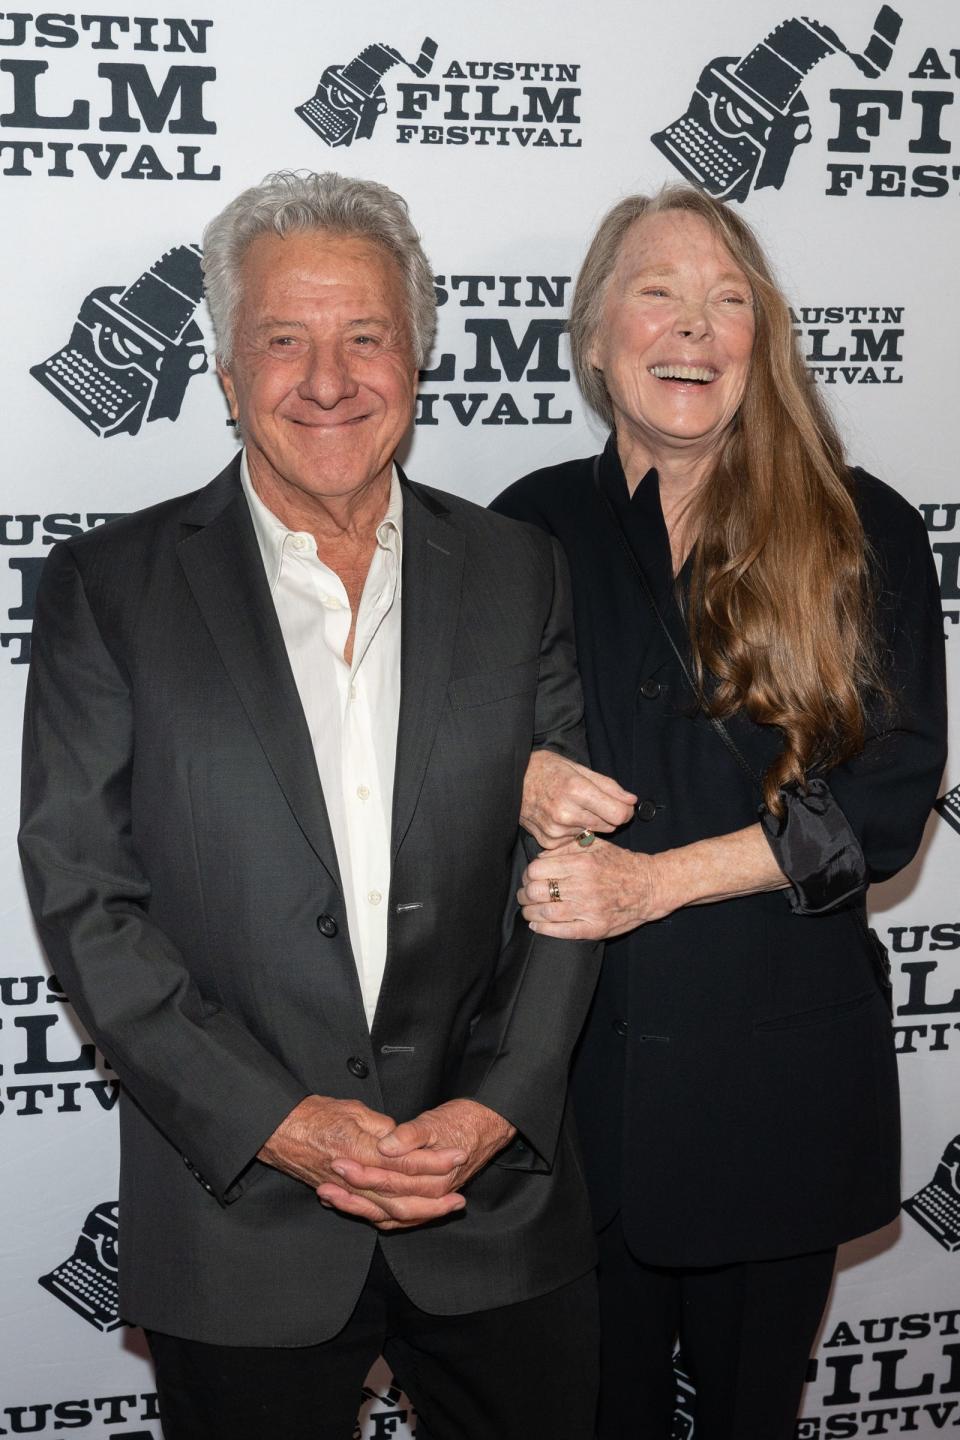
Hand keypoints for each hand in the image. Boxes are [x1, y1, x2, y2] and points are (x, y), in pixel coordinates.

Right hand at [259, 1095, 467, 1230]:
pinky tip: (408, 1219)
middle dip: (434, 1200)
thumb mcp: (352, 1111)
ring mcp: (348, 1192)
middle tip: (459, 1199)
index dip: (435, 1161)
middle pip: (402, 1198)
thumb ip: (382, 1128)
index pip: (407, 1162)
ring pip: (388, 1213)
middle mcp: (357, 1178)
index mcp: (362, 1152)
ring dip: (419, 1214)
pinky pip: (369, 1216)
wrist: (278, 1131)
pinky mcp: (341, 1198)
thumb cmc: (313, 1115)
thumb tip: (402, 1140)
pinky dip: (392, 1221)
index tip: (458, 1156)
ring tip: (443, 1210)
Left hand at [322, 1100, 515, 1227]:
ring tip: (328, 1196)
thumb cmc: (463, 1121)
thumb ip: (411, 1135)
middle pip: (387, 1203)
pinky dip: (369, 1212)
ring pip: (388, 1215)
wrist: (487, 1127)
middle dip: (354, 1194)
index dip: (365, 1172)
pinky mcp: (422, 1202)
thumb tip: (385, 1146)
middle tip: (328, 1180)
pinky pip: (393, 1216)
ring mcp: (427, 1203)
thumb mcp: (437, 1122)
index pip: (393, 1180)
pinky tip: (348, 1204)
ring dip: (357, 1207)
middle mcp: (432, 1196)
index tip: (339, 1162)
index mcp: (436, 1177)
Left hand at [519, 836, 665, 939]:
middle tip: (524, 895)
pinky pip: (561, 931)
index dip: (527, 875)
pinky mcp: (595, 928)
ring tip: (528, 910)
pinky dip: (544, 929)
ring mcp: (589, 909)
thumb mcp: (595, 845)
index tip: (529, 878)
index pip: (536, 870)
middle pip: (536, 892)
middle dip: (524, 894)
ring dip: (530, 912)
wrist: (649, 886)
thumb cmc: (621, 863)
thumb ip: (566, 847)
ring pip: (545, 912)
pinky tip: (537, 925)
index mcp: (581, 863)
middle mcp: (583, 886)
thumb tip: (540, 858)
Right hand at [521, 751, 635, 849]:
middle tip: (593, 803)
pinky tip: (562, 818)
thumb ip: (608, 786)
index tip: (622, 805)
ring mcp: (556, 830)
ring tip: (572, 807)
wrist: (510, 782)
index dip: (625, 810)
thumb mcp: (577, 768)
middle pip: (609, 825)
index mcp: (576, 790)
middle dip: (607, 815)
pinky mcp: (549, 842)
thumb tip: (632, 800)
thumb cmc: (545, 770)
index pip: (619, 814)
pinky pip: (576, 840)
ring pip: (593, 833)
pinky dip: (574, 831)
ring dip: (589, 823)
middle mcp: (566, 813)